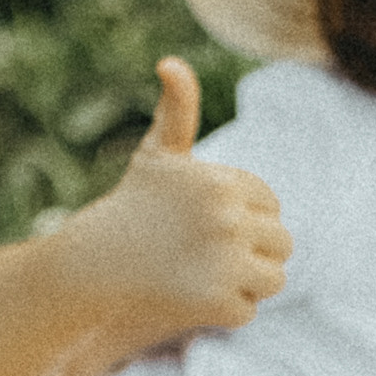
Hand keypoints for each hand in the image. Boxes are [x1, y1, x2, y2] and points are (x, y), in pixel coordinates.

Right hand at [76, 57, 292, 350]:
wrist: (93, 263)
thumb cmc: (131, 208)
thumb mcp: (157, 156)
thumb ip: (177, 111)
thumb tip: (171, 63)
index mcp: (224, 182)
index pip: (271, 205)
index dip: (244, 218)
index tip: (207, 224)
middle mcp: (229, 218)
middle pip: (282, 243)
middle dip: (251, 251)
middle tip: (206, 255)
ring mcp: (226, 262)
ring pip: (273, 279)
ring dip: (245, 283)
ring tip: (203, 275)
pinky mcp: (218, 302)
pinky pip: (248, 311)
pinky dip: (224, 311)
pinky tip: (191, 298)